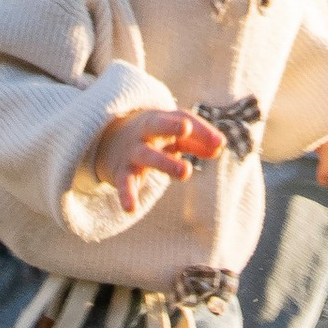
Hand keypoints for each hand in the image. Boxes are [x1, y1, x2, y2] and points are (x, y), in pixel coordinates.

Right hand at [95, 108, 222, 205]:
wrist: (108, 142)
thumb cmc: (153, 137)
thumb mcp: (175, 136)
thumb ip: (198, 141)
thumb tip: (219, 148)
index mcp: (161, 120)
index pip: (182, 118)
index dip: (202, 130)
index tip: (219, 143)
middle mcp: (145, 133)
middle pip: (157, 125)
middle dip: (171, 126)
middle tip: (186, 129)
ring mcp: (132, 152)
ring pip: (147, 155)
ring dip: (165, 162)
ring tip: (185, 172)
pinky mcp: (121, 172)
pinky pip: (124, 183)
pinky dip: (127, 195)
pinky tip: (131, 209)